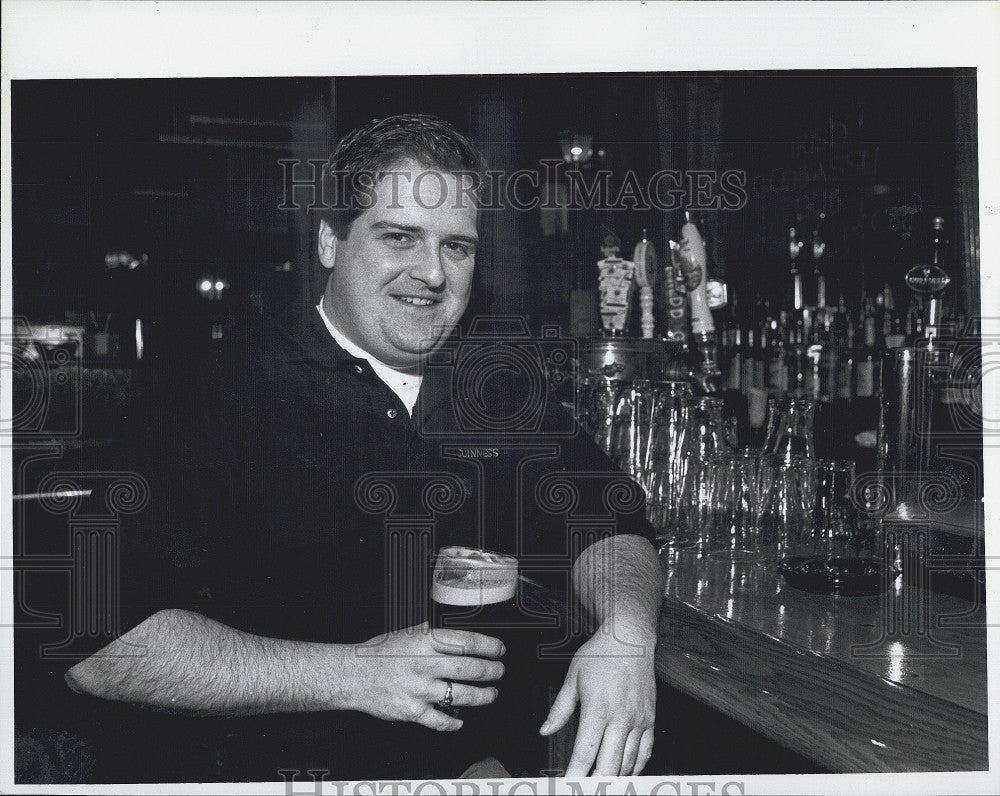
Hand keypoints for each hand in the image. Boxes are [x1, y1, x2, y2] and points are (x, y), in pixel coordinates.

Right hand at [349, 622, 504, 730]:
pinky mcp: (412, 711)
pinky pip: (440, 721)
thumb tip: (451, 632)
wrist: (352, 675)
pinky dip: (454, 722)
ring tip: (491, 694)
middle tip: (499, 671)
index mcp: (424, 641)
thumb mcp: (406, 633)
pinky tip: (461, 720)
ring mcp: (419, 690)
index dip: (488, 646)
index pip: (465, 642)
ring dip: (482, 696)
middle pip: (469, 669)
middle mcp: (424, 664)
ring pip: (461, 695)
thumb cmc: (378, 653)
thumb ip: (429, 633)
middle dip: (491, 671)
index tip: (499, 649)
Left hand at [539, 628, 655, 775]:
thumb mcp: (573, 676)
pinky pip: (645, 752)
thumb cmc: (600, 654)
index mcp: (598, 707)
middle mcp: (621, 717)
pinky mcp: (650, 719)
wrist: (631, 637)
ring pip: (628, 762)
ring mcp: (638, 720)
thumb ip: (560, 708)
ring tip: (601, 785)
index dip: (575, 774)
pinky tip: (625, 774)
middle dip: (595, 784)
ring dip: (614, 778)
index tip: (567, 785)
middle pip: (609, 764)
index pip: (585, 752)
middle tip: (583, 791)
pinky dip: (635, 768)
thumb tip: (545, 730)